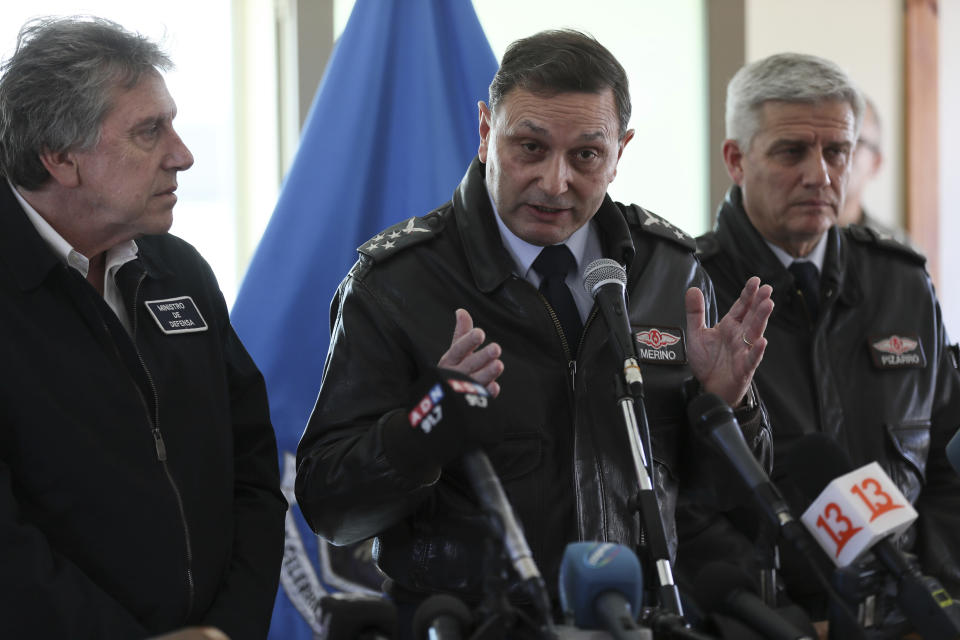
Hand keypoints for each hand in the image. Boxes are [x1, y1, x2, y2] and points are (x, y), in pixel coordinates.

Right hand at [437, 308, 503, 396]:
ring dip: (488, 373)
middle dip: (483, 357)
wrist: (445, 399)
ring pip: (476, 380)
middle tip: (496, 348)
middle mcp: (456, 374)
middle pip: (469, 364)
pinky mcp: (472, 401)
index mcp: (450, 360)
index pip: (459, 349)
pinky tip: (495, 386)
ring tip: (499, 364)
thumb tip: (461, 311)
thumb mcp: (456, 351)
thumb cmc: (453, 369)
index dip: (468, 341)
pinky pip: (480, 397)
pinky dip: (487, 392)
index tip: (480, 333)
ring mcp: (464, 389)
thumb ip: (462, 332)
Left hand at [685, 277, 772, 405]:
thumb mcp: (696, 333)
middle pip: (752, 316)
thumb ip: (695, 312)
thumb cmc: (707, 361)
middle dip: (759, 302)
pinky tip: (762, 341)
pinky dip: (757, 351)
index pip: (741, 306)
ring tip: (768, 305)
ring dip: (762, 319)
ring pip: (755, 333)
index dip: (748, 294)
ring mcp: (744, 351)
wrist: (709, 387)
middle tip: (766, 289)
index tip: (755, 281)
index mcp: (729, 326)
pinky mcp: (744, 368)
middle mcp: (739, 336)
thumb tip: (693, 289)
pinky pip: (752, 358)